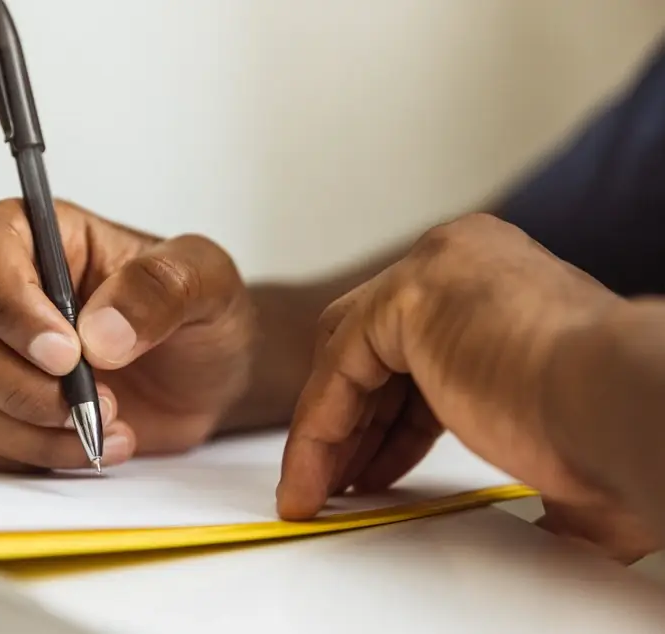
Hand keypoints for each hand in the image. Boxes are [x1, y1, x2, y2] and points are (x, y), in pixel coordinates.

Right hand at [0, 199, 252, 471]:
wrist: (207, 376)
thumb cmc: (199, 312)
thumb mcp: (205, 280)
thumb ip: (160, 288)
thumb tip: (98, 332)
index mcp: (39, 237)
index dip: (7, 303)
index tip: (65, 353)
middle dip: (15, 382)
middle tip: (92, 401)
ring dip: (29, 428)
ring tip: (111, 426)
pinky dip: (33, 456)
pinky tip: (95, 446)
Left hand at [275, 213, 660, 562]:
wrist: (622, 406)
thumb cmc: (603, 424)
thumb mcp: (540, 420)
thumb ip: (521, 442)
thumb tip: (549, 522)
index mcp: (494, 279)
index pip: (411, 348)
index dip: (385, 418)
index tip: (369, 468)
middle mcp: (459, 261)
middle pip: (370, 346)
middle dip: (353, 423)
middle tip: (339, 481)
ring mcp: (432, 270)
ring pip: (346, 358)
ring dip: (328, 432)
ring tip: (318, 490)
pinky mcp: (408, 296)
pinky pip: (338, 371)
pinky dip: (319, 429)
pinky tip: (313, 478)